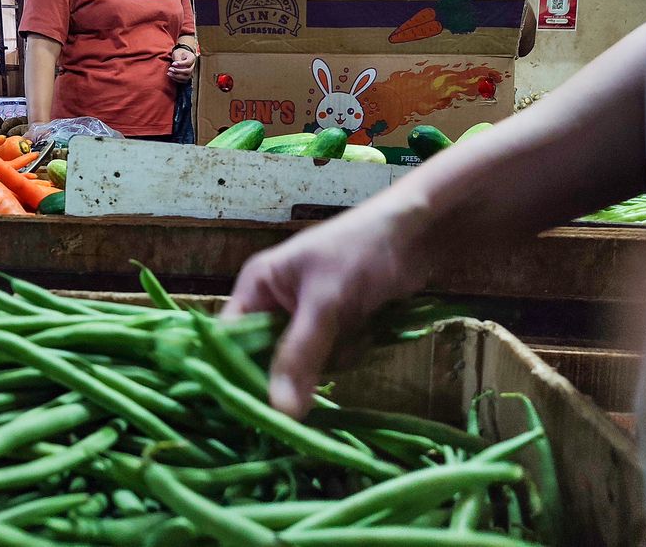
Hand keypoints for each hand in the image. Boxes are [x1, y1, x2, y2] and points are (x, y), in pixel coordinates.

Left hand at [167, 47, 195, 83]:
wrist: (181, 55)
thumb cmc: (179, 53)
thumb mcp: (177, 53)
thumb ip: (178, 59)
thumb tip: (176, 67)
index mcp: (192, 58)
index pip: (188, 62)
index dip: (180, 64)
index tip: (173, 63)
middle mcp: (193, 66)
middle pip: (188, 71)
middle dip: (178, 71)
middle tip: (170, 69)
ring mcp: (191, 72)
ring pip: (186, 77)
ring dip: (177, 76)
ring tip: (169, 73)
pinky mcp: (187, 76)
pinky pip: (184, 81)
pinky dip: (177, 80)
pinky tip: (171, 76)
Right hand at [222, 201, 429, 419]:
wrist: (416, 233)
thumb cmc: (360, 251)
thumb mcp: (325, 302)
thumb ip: (299, 355)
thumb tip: (280, 413)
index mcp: (257, 287)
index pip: (229, 340)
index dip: (236, 372)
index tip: (255, 406)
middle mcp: (275, 304)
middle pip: (267, 359)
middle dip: (297, 365)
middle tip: (321, 361)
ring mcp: (307, 317)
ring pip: (304, 364)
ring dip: (331, 357)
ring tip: (354, 328)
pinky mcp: (336, 326)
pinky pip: (331, 359)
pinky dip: (350, 351)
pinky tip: (368, 330)